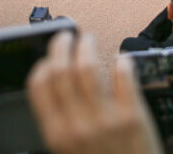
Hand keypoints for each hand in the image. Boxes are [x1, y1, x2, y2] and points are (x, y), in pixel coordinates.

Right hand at [27, 32, 162, 153]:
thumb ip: (58, 128)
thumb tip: (52, 88)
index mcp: (56, 135)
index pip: (39, 85)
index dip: (43, 63)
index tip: (49, 56)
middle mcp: (77, 125)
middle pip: (62, 70)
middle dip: (62, 45)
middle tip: (67, 36)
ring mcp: (106, 119)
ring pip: (89, 67)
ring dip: (87, 46)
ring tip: (88, 40)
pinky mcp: (133, 116)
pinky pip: (124, 76)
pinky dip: (121, 61)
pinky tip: (121, 59)